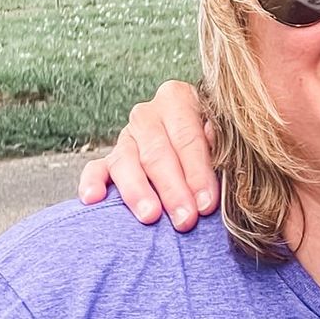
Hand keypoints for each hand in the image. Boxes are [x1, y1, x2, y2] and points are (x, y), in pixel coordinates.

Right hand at [77, 81, 218, 229]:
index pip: (187, 138)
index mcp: (179, 99)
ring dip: (137, 191)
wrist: (196, 144)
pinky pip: (96, 168)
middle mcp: (148, 115)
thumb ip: (223, 144)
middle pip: (157, 153)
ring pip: (125, 161)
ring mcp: (126, 137)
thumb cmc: (219, 144)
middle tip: (185, 219)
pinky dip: (92, 182)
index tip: (207, 204)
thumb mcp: (227, 136)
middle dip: (172, 189)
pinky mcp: (109, 159)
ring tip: (150, 216)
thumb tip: (219, 154)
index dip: (198, 172)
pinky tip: (93, 198)